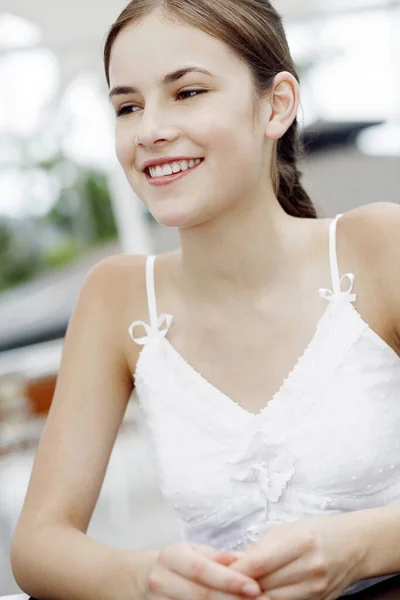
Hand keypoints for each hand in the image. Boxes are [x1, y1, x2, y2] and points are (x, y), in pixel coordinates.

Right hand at [145, 542, 261, 599]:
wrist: (152, 578)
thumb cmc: (182, 562)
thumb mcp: (197, 551)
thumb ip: (219, 556)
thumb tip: (244, 559)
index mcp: (171, 556)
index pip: (202, 569)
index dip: (229, 580)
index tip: (255, 587)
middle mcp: (161, 579)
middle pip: (201, 594)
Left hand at [219, 515, 365, 599]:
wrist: (354, 546)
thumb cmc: (315, 533)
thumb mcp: (286, 531)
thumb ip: (258, 549)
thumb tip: (228, 563)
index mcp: (300, 543)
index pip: (258, 563)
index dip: (235, 571)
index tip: (215, 572)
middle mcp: (310, 569)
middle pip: (264, 586)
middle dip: (239, 588)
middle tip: (219, 586)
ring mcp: (316, 590)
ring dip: (252, 598)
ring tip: (235, 593)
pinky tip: (258, 596)